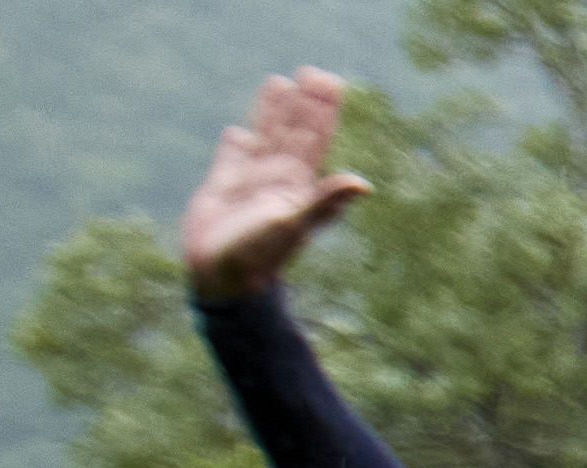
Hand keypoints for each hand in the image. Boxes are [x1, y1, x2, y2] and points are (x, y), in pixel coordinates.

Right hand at [181, 71, 369, 302]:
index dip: (322, 111)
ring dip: (272, 112)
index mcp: (299, 184)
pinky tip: (239, 132)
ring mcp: (251, 181)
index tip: (329, 81)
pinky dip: (236, 144)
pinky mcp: (222, 188)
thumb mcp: (293, 223)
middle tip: (313, 72)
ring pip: (265, 138)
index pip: (314, 138)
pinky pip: (232, 159)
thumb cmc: (260, 254)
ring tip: (279, 83)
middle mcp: (279, 179)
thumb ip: (325, 201)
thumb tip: (363, 184)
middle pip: (294, 132)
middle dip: (304, 104)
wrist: (222, 276)